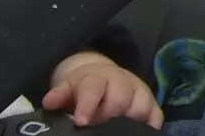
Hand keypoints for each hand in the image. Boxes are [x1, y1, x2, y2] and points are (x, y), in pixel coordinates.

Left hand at [45, 52, 162, 129]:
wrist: (102, 75)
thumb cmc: (83, 87)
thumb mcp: (68, 87)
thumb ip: (59, 95)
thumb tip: (49, 102)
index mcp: (98, 78)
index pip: (93, 89)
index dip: (88, 105)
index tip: (81, 121)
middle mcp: (121, 82)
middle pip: (119, 99)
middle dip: (108, 116)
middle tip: (97, 130)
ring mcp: (137, 91)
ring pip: (140, 105)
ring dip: (131, 120)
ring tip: (119, 132)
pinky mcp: (149, 101)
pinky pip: (156, 113)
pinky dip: (151, 124)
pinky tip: (143, 133)